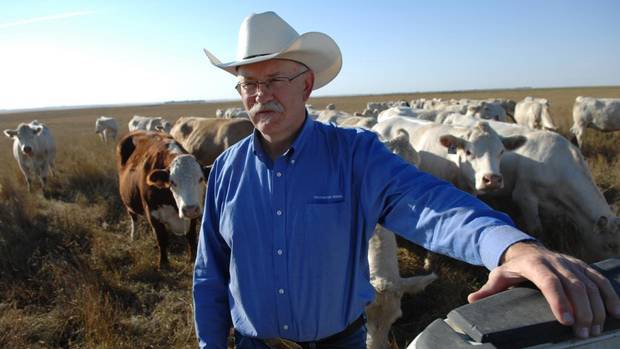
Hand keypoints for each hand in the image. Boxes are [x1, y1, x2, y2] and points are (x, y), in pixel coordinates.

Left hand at [467, 241, 619, 338]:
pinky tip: (616, 313)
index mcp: (534, 264)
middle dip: (582, 310)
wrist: (527, 249)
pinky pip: (600, 280)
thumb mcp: (498, 276)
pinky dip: (610, 296)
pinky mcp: (583, 266)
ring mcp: (571, 263)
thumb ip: (488, 289)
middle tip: (583, 333)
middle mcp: (556, 261)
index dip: (558, 300)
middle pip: (574, 285)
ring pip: (590, 284)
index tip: (566, 321)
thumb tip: (472, 300)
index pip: (549, 282)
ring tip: (596, 329)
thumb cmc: (513, 268)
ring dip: (597, 308)